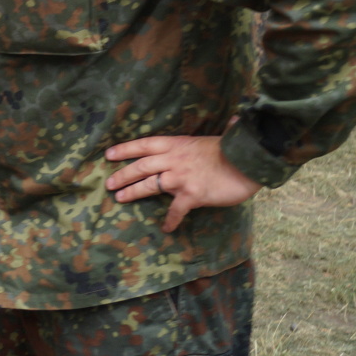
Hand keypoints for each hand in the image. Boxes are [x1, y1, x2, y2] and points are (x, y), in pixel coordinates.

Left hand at [104, 134, 261, 233]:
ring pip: (150, 185)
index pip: (143, 145)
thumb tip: (209, 127)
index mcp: (175, 144)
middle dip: (122, 175)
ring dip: (133, 192)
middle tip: (108, 183)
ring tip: (120, 198)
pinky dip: (170, 220)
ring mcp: (181, 177)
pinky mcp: (192, 194)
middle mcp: (174, 159)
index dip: (124, 149)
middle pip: (141, 166)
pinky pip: (176, 210)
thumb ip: (192, 143)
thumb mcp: (204, 140)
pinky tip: (167, 228)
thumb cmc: (229, 151)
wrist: (247, 161)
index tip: (108, 155)